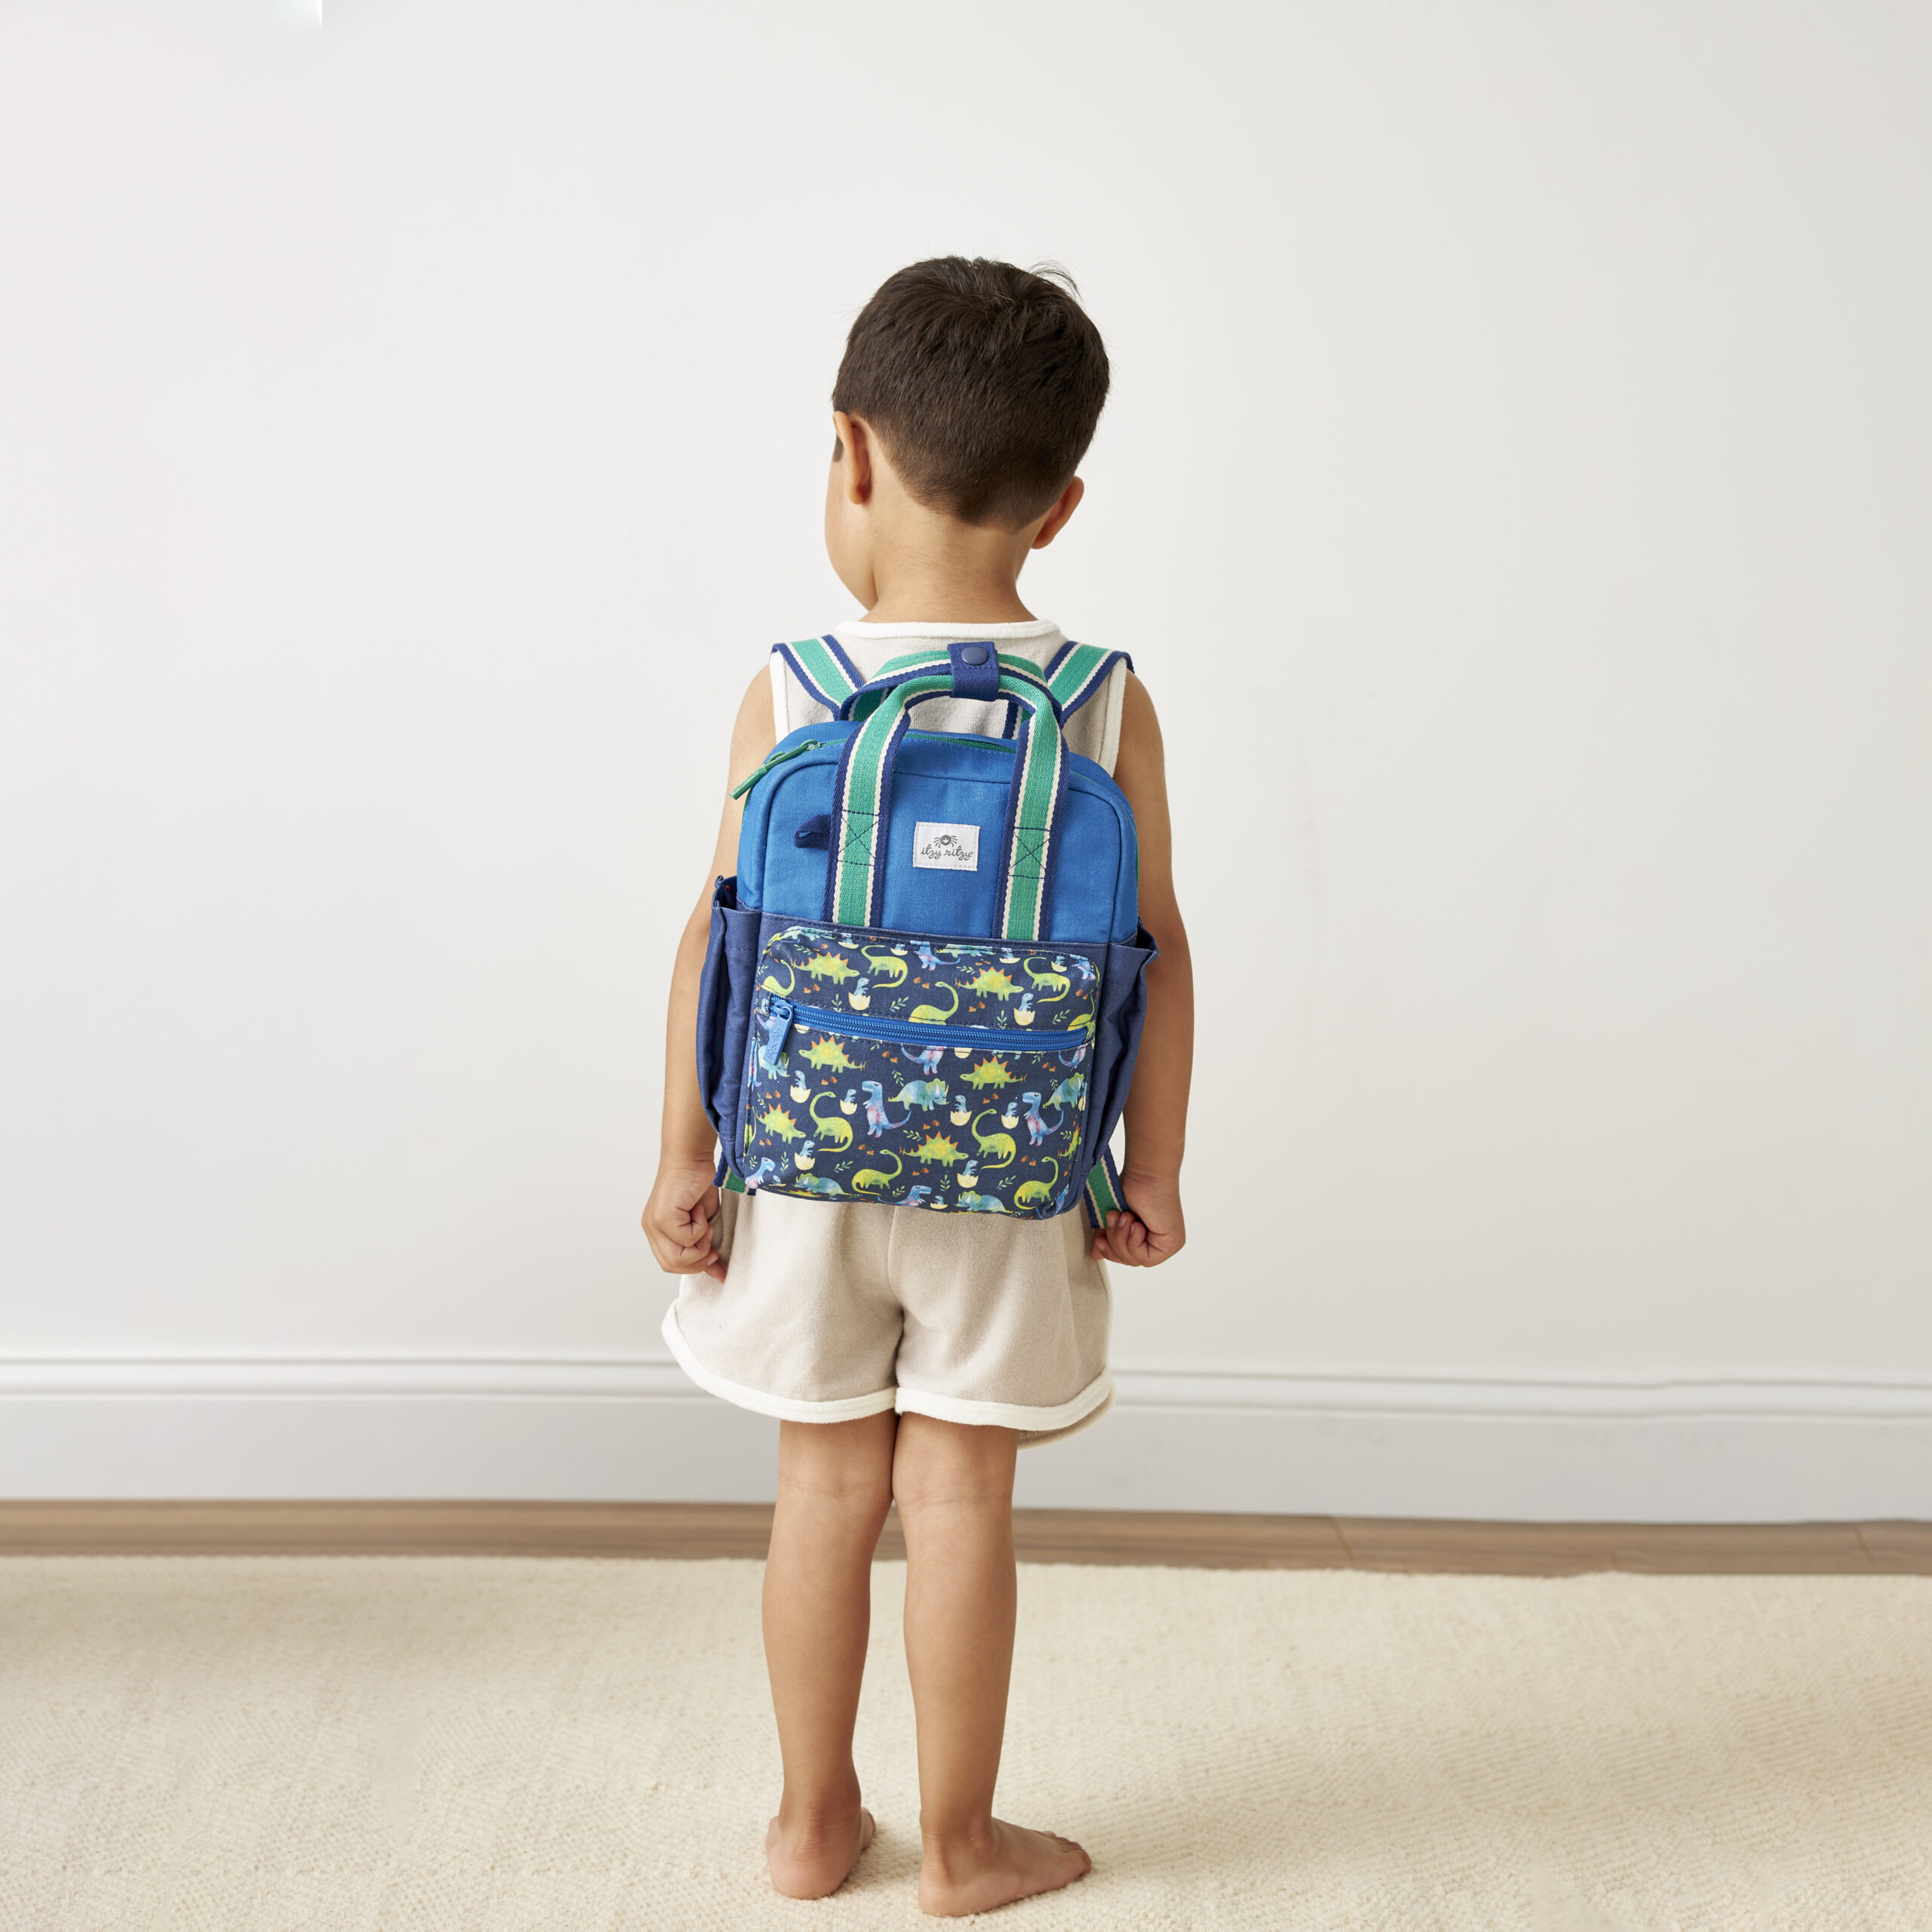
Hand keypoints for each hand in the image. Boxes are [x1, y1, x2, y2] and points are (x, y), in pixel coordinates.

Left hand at [643, 1160, 725, 1280]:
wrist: (691, 1158)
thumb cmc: (697, 1184)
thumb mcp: (704, 1222)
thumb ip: (706, 1246)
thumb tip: (718, 1271)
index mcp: (657, 1232)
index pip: (670, 1263)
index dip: (694, 1266)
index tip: (714, 1258)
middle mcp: (651, 1229)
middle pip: (671, 1265)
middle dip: (698, 1260)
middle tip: (711, 1245)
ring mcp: (654, 1224)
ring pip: (677, 1258)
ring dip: (700, 1246)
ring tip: (705, 1224)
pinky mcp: (662, 1217)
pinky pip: (686, 1239)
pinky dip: (700, 1227)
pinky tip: (699, 1209)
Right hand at [1087, 1168, 1184, 1266]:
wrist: (1146, 1173)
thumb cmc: (1131, 1187)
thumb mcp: (1114, 1217)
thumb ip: (1108, 1235)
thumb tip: (1096, 1255)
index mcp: (1147, 1236)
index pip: (1126, 1257)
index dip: (1110, 1252)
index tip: (1098, 1239)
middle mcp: (1160, 1242)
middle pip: (1129, 1261)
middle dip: (1114, 1243)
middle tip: (1112, 1220)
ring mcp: (1168, 1244)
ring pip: (1135, 1261)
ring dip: (1122, 1238)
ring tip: (1124, 1216)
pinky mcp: (1172, 1244)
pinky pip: (1146, 1259)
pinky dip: (1134, 1242)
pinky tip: (1135, 1224)